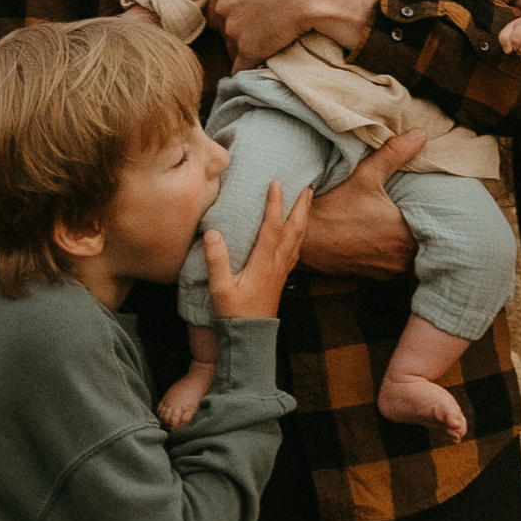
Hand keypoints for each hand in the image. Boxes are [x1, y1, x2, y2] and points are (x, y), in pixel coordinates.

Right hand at [205, 178, 312, 324]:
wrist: (251, 338)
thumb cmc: (234, 314)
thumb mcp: (221, 289)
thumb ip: (217, 261)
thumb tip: (213, 232)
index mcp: (264, 262)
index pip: (273, 226)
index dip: (276, 203)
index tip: (277, 182)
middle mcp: (278, 263)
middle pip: (295, 228)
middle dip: (301, 205)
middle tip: (307, 184)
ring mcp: (282, 270)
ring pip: (299, 238)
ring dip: (304, 216)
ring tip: (307, 200)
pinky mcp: (281, 277)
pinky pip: (296, 249)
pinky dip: (300, 233)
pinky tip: (299, 231)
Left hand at [207, 0, 381, 68]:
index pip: (216, 8)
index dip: (233, 15)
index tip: (248, 18)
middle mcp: (224, 6)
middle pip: (222, 29)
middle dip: (238, 32)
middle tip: (261, 32)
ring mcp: (234, 30)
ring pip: (232, 49)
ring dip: (247, 50)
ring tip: (269, 46)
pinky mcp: (249, 51)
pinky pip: (241, 68)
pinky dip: (251, 69)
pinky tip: (261, 67)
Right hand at [290, 127, 420, 279]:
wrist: (302, 239)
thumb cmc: (332, 207)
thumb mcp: (364, 175)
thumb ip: (395, 154)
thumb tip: (420, 134)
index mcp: (403, 235)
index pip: (436, 229)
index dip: (435, 216)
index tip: (432, 204)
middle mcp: (398, 259)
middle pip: (423, 243)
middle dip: (421, 227)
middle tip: (416, 209)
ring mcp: (385, 271)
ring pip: (408, 256)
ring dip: (406, 242)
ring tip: (401, 223)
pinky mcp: (371, 277)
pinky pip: (392, 265)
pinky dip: (391, 253)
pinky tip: (382, 237)